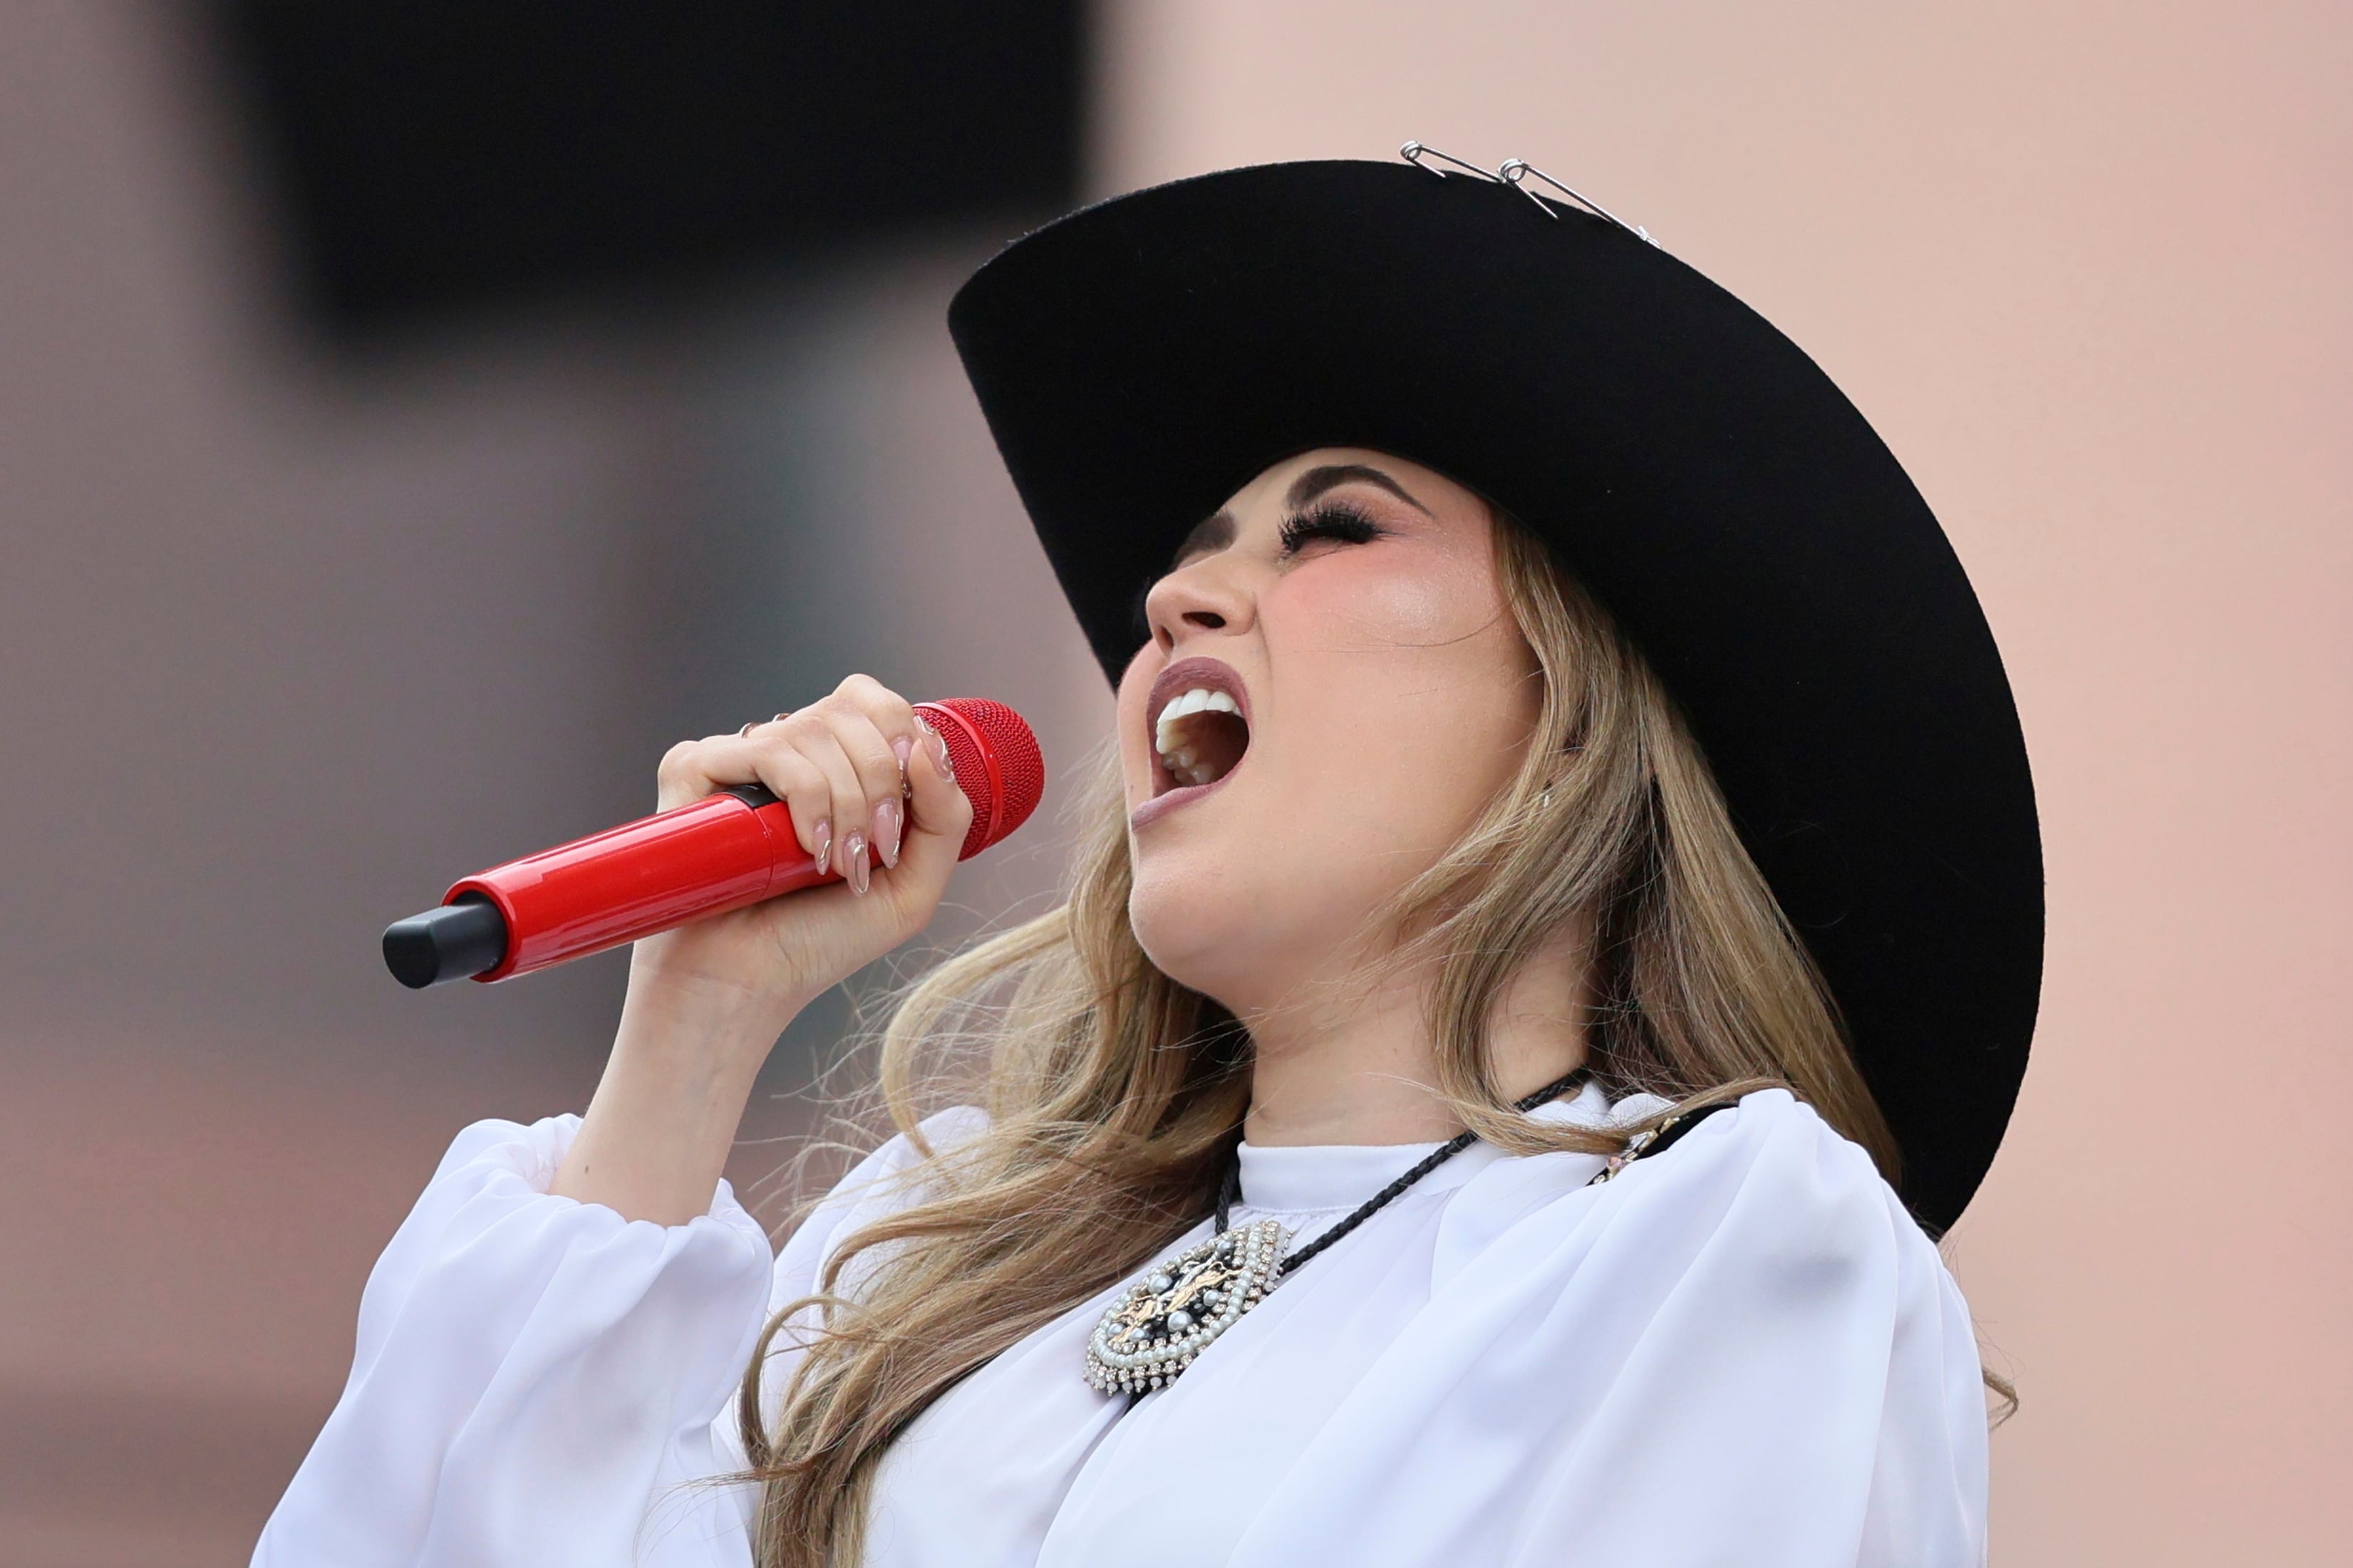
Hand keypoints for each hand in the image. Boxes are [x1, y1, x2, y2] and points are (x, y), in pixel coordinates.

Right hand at [620, 673, 973, 1066]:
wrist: (748, 986)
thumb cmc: (821, 940)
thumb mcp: (914, 884)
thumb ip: (945, 815)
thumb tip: (928, 741)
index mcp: (830, 764)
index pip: (872, 703)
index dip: (902, 738)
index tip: (903, 816)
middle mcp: (783, 750)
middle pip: (852, 709)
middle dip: (882, 781)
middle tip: (876, 851)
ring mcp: (736, 757)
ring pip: (815, 730)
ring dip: (848, 803)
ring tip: (836, 866)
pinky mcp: (693, 769)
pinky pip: (769, 750)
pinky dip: (806, 799)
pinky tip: (804, 850)